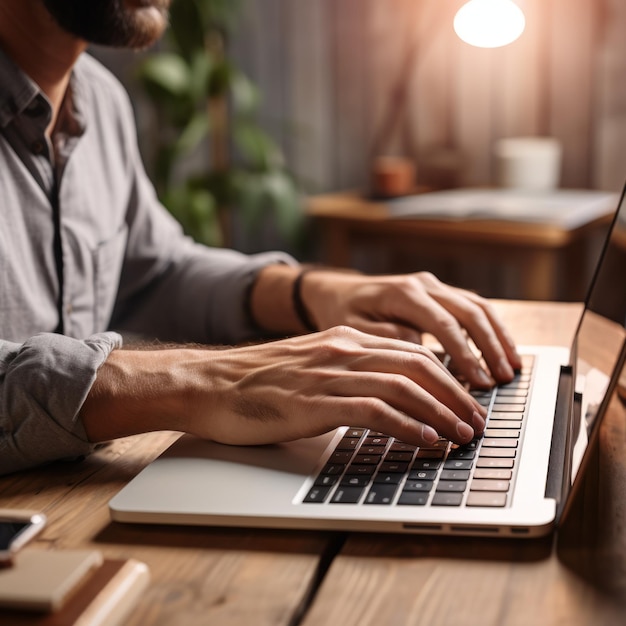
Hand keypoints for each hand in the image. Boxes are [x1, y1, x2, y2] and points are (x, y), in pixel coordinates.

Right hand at [81, 326, 486, 447]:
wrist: (210, 385)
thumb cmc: (258, 382)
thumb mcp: (310, 365)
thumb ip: (347, 370)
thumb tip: (386, 391)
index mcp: (345, 339)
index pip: (411, 351)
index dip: (448, 376)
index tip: (466, 400)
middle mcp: (343, 349)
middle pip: (418, 365)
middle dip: (456, 394)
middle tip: (477, 421)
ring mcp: (330, 373)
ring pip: (404, 386)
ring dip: (440, 412)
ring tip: (462, 435)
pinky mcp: (315, 402)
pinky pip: (374, 410)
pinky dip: (407, 426)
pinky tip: (425, 440)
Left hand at [300, 270, 521, 387]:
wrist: (338, 291)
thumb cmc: (343, 314)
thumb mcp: (354, 330)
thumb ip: (387, 339)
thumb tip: (423, 354)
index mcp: (403, 293)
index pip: (444, 324)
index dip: (465, 354)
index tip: (478, 382)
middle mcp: (423, 285)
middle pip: (469, 312)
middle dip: (490, 346)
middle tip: (503, 378)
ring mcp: (434, 286)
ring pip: (478, 306)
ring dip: (498, 337)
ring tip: (511, 368)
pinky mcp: (439, 292)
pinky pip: (473, 307)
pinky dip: (491, 328)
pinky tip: (503, 351)